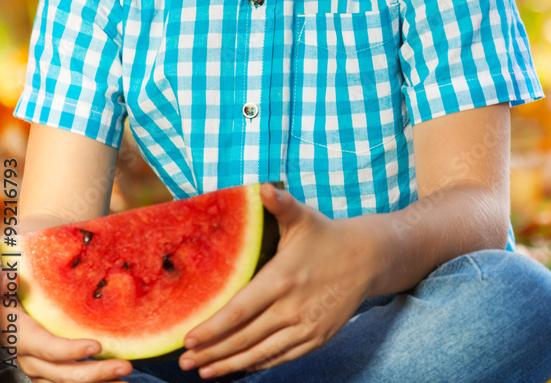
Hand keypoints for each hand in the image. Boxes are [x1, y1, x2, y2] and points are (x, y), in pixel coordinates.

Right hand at [0, 265, 131, 382]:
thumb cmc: (0, 292)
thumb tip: (9, 279)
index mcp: (22, 337)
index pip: (48, 348)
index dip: (70, 351)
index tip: (97, 346)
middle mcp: (31, 359)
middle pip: (64, 373)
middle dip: (95, 373)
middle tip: (125, 367)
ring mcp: (39, 369)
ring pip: (69, 382)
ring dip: (98, 382)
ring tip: (124, 378)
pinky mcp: (48, 371)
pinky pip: (69, 382)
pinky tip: (113, 380)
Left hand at [179, 183, 379, 376]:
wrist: (366, 258)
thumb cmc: (326, 235)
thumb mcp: (302, 216)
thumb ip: (280, 204)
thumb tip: (262, 187)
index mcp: (282, 278)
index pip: (239, 311)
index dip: (212, 328)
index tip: (188, 338)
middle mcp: (292, 307)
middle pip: (245, 338)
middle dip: (212, 352)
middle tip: (184, 363)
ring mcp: (305, 327)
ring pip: (261, 353)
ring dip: (230, 364)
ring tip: (204, 371)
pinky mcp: (316, 338)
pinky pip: (281, 356)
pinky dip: (257, 364)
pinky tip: (238, 366)